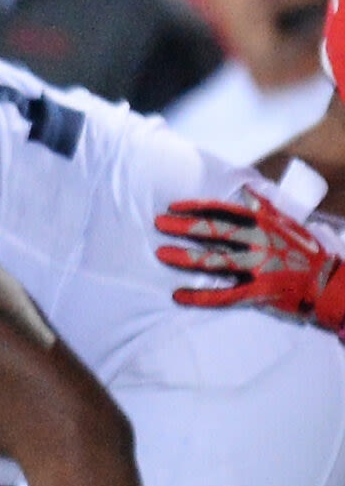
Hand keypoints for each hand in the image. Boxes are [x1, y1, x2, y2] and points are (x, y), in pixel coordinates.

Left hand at [156, 192, 344, 329]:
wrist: (328, 281)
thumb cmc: (305, 251)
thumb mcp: (287, 223)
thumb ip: (264, 207)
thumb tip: (247, 189)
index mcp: (265, 223)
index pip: (225, 211)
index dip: (197, 207)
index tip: (173, 206)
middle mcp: (260, 242)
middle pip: (216, 232)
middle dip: (184, 226)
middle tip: (158, 224)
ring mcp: (259, 267)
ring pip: (216, 261)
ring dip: (186, 257)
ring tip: (161, 254)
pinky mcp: (258, 292)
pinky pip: (223, 296)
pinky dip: (199, 297)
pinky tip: (178, 295)